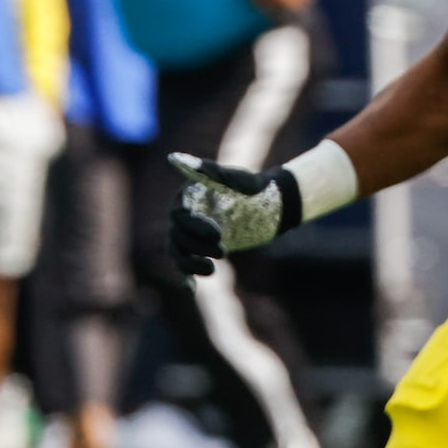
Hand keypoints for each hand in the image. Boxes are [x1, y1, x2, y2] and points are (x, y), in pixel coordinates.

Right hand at [167, 152, 293, 276]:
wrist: (272, 206)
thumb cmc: (256, 188)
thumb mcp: (239, 179)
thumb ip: (211, 172)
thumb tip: (175, 158)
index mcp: (189, 197)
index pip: (178, 215)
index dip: (194, 226)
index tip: (218, 232)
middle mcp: (186, 216)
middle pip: (176, 236)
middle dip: (196, 246)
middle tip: (223, 250)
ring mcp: (193, 234)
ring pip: (178, 253)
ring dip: (190, 264)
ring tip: (212, 270)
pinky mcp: (202, 249)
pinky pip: (187, 265)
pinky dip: (187, 277)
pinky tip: (190, 290)